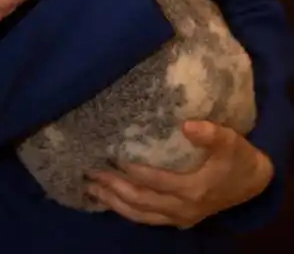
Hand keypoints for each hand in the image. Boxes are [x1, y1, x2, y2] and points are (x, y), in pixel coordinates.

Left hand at [85, 121, 273, 227]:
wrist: (252, 183)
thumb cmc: (238, 158)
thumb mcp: (230, 141)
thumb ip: (211, 133)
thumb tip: (187, 125)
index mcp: (192, 189)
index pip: (155, 181)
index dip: (132, 171)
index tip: (111, 156)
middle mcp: (182, 207)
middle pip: (141, 201)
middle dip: (114, 188)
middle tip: (90, 173)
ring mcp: (179, 217)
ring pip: (140, 215)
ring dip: (114, 203)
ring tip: (92, 189)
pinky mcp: (178, 218)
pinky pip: (147, 219)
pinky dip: (127, 212)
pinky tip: (110, 202)